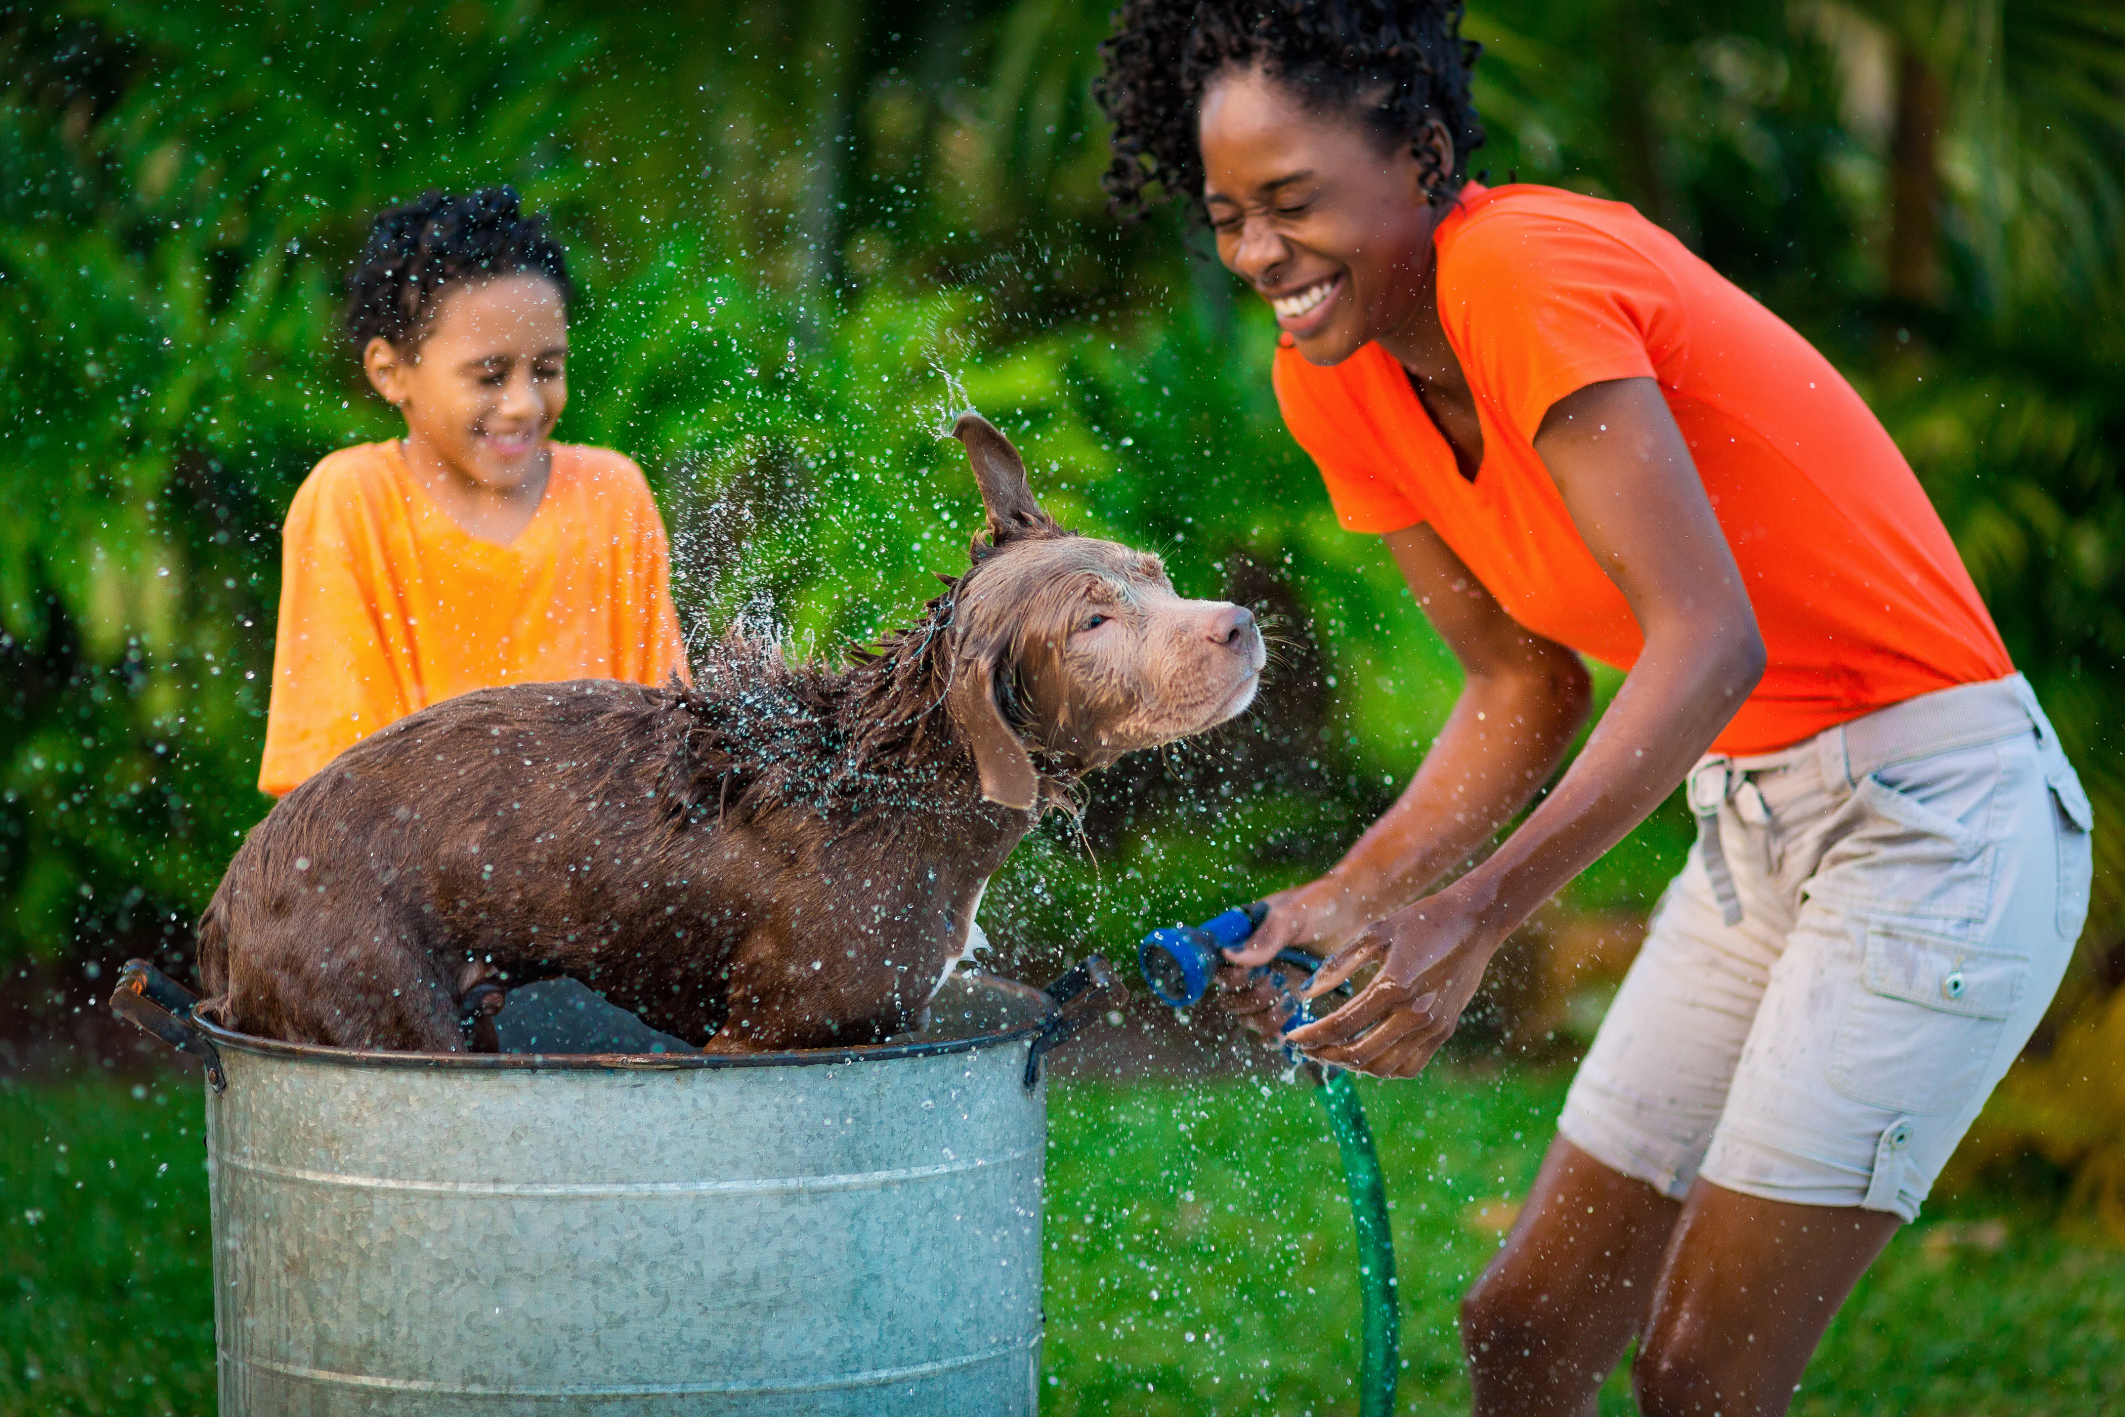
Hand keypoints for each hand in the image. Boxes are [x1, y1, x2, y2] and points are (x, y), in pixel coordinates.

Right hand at [1208, 879, 1372, 1048]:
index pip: (1218, 969)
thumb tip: (1228, 955)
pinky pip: (1271, 1030)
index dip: (1232, 977)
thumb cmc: (1322, 904)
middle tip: (1280, 982)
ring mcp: (1269, 985)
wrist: (1357, 912)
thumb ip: (1265, 936)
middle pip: (1230, 999)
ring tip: (1293, 1000)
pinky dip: (1276, 1036)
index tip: (1259, 970)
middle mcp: (1250, 965)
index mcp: (1242, 940)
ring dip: (1266, 1018)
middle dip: (1252, 999)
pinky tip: (1292, 1032)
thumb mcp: (1293, 914)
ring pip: (1249, 1019)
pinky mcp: (1289, 1001)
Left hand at [1283, 882, 1500, 1077]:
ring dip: (1352, 1065)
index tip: (1290, 1038)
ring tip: (1332, 1052)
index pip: (1340, 1024)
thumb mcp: (1375, 932)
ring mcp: (1432, 1026)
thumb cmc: (1421, 921)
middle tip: (1307, 1048)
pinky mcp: (1444, 1031)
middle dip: (1325, 1055)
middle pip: (1358, 1053)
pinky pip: (1409, 1066)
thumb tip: (1306, 992)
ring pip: (1383, 1067)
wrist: (1475, 922)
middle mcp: (1414, 1013)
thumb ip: (1338, 964)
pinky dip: (1384, 1068)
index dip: (1310, 1036)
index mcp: (1392, 985)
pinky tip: (1367, 1054)